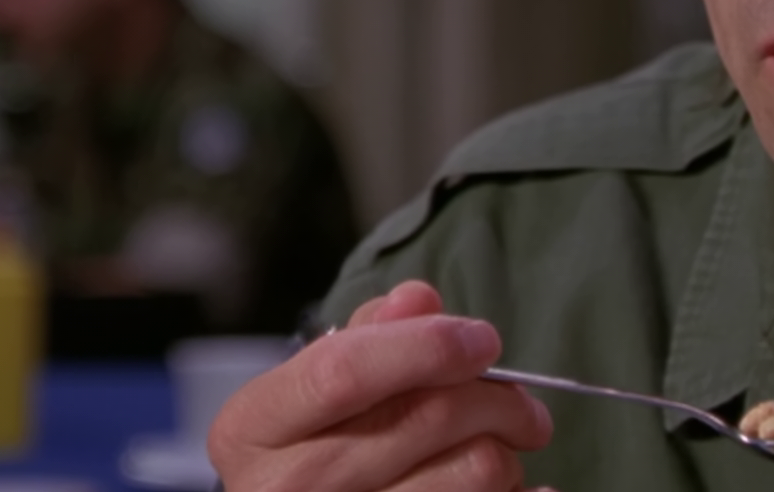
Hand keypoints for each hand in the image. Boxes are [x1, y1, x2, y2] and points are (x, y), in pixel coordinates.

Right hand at [210, 281, 556, 491]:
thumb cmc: (305, 452)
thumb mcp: (309, 391)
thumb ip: (365, 337)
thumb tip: (418, 301)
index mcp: (253, 427)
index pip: (344, 372)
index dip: (427, 345)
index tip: (483, 339)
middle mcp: (286, 486)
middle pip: (426, 417)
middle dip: (498, 398)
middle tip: (520, 403)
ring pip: (473, 470)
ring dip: (505, 452)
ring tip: (496, 452)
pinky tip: (510, 487)